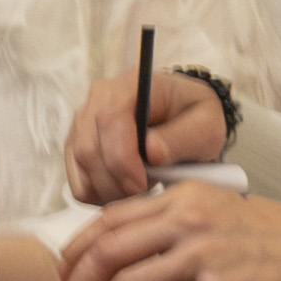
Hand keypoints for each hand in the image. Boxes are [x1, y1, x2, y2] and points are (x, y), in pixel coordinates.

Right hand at [63, 68, 234, 204]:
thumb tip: (151, 151)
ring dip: (109, 189)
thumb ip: (181, 138)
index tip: (141, 185)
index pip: (110, 121)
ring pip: (80, 168)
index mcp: (131, 85)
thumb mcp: (205, 126)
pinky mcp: (75, 145)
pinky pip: (77, 181)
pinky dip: (98, 195)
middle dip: (115, 182)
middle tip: (145, 193)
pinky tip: (124, 191)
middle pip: (88, 149)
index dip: (121, 159)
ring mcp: (82, 122)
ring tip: (140, 188)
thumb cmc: (193, 117)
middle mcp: (98, 99)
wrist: (182, 116)